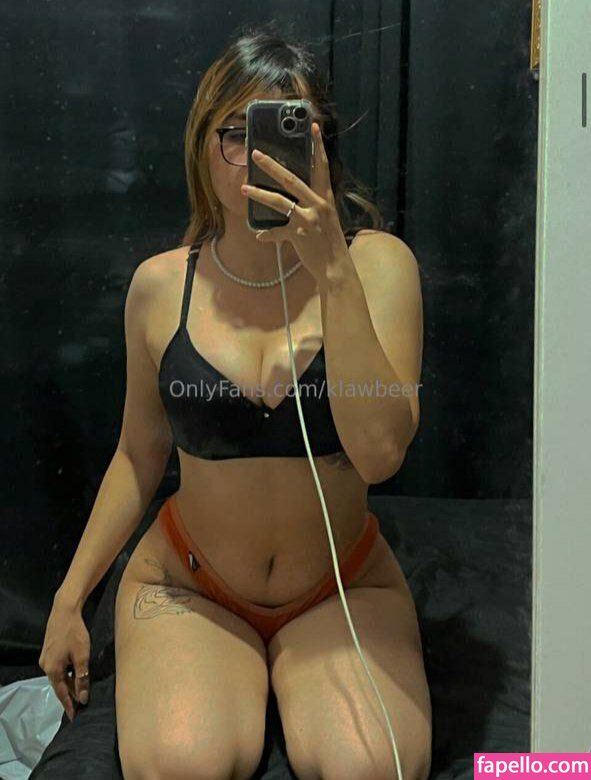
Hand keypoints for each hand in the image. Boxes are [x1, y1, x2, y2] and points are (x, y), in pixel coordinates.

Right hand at [38, 596, 90, 720]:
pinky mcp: (49, 651)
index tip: (73, 718)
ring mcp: (45, 658)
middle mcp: (45, 666)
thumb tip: (82, 698)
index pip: (62, 693)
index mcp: (52, 670)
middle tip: (79, 706)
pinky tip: (74, 675)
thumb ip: (82, 678)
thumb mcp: (82, 657)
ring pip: (59, 676)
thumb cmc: (75, 633)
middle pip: (59, 685)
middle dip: (69, 695)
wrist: (65, 611)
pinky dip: (66, 674)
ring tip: (78, 693)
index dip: (69, 705)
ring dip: (68, 684)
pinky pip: (58, 668)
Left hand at [241, 122, 349, 282]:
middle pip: (291, 179)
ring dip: (259, 193)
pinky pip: (277, 232)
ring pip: (280, 201)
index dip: (317, 146)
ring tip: (244, 187)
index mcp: (326, 198)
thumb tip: (297, 201)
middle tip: (256, 154)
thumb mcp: (327, 219)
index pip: (321, 166)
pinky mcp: (299, 234)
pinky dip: (268, 234)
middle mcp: (318, 205)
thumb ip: (314, 206)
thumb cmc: (331, 243)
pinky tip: (259, 235)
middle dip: (271, 165)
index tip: (312, 127)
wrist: (336, 267)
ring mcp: (308, 219)